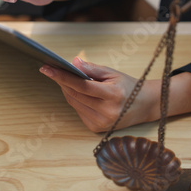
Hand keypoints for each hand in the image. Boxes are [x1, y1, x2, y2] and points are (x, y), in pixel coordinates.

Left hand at [39, 57, 157, 131]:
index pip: (82, 86)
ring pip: (74, 102)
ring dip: (67, 90)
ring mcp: (102, 123)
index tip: (46, 68)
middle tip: (51, 69)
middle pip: (75, 94)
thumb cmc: (127, 86)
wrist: (144, 106)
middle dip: (61, 81)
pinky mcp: (96, 128)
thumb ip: (92, 69)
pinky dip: (75, 99)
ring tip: (64, 78)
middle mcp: (107, 112)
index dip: (62, 76)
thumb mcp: (112, 73)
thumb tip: (73, 62)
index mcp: (114, 95)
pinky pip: (78, 110)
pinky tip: (77, 92)